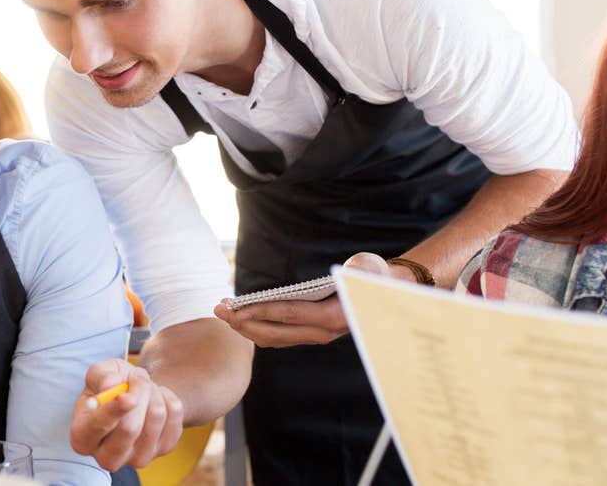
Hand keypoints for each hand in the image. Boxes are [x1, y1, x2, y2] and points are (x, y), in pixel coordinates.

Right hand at [70, 359, 183, 470]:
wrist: (133, 396)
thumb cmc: (109, 386)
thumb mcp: (98, 374)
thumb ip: (101, 376)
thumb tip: (111, 385)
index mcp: (83, 438)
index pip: (97, 428)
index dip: (113, 411)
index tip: (126, 397)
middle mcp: (107, 457)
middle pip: (129, 428)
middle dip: (138, 393)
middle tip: (137, 375)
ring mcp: (138, 458)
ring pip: (156, 416)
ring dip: (152, 391)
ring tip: (144, 386)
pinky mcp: (164, 449)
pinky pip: (174, 415)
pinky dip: (167, 396)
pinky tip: (155, 398)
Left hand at [212, 252, 412, 347]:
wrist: (388, 294)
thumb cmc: (375, 276)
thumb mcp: (372, 268)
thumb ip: (362, 268)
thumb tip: (350, 269)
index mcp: (333, 317)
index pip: (288, 315)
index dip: (259, 311)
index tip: (234, 307)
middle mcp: (323, 332)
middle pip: (274, 332)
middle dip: (243, 323)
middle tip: (218, 310)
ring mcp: (316, 336)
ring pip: (274, 338)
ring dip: (247, 328)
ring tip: (224, 313)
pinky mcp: (311, 335)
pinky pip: (279, 336)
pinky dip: (258, 328)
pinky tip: (242, 318)